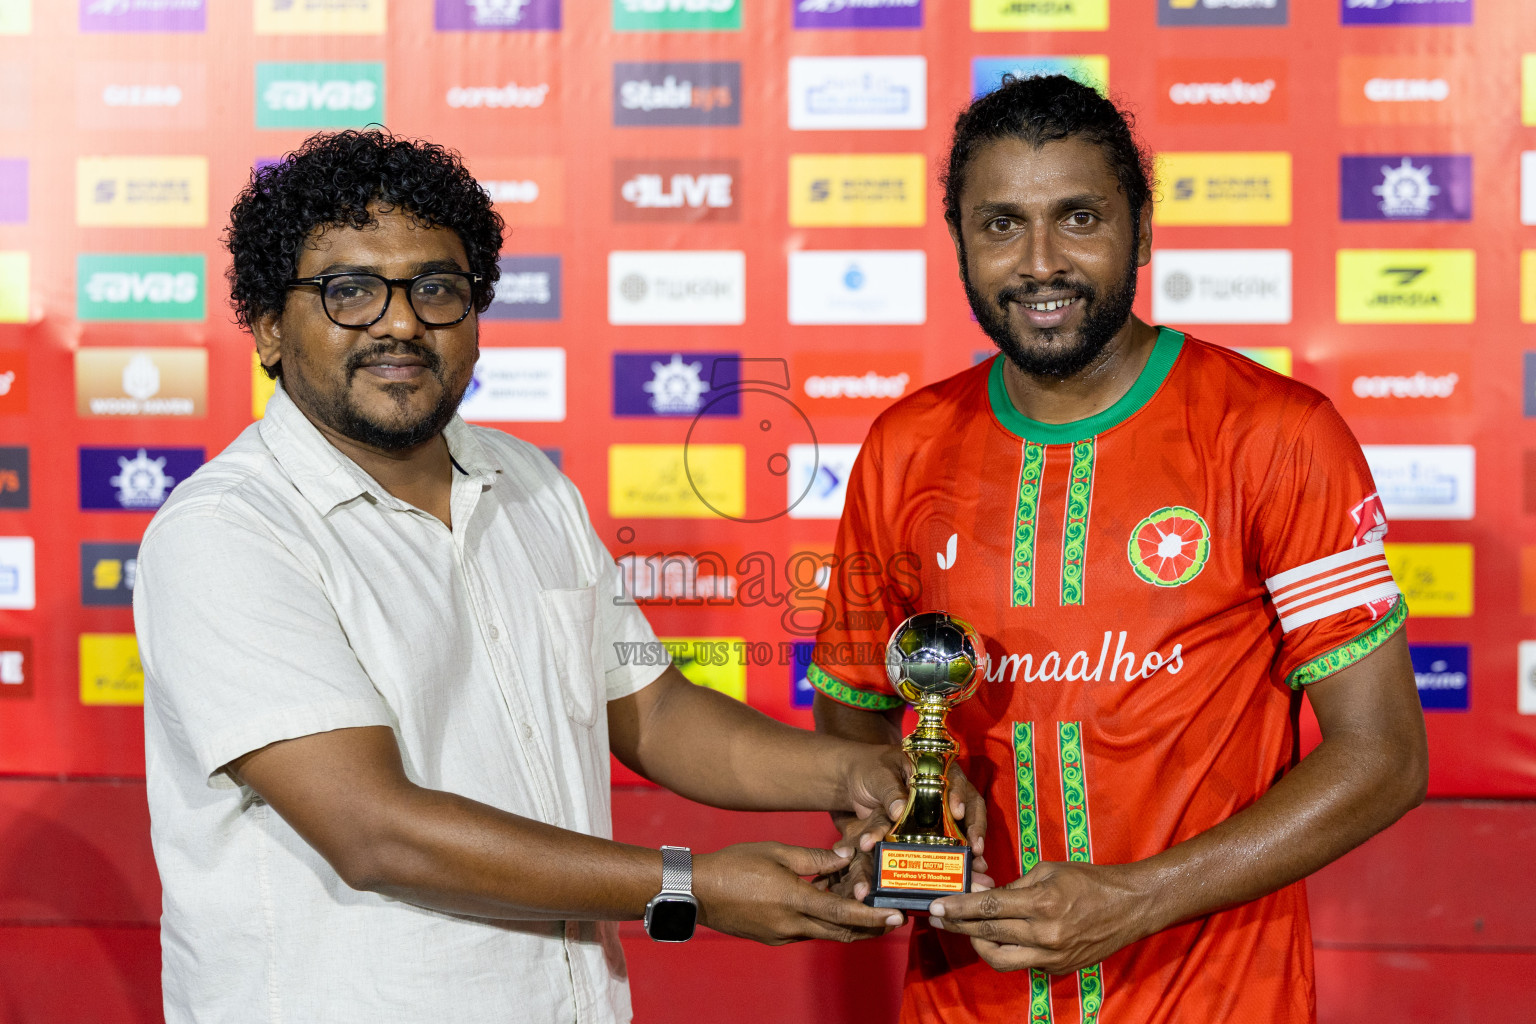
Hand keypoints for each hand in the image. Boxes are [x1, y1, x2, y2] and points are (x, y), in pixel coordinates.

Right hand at [693, 842, 904, 944]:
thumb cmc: (734, 865)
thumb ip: (814, 858)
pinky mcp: (774, 937)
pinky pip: (808, 930)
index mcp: (794, 901)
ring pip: (825, 932)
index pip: (843, 912)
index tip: (896, 916)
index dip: (872, 916)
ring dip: (847, 921)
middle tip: (893, 918)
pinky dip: (824, 919)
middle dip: (870, 927)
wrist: (697, 891)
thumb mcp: (776, 853)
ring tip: (864, 903)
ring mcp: (782, 935)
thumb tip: (845, 858)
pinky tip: (827, 900)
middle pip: (841, 931)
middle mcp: (792, 925)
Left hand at [831, 756, 990, 902]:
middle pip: (968, 806)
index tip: (957, 812)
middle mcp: (944, 789)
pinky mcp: (932, 828)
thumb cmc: (871, 770)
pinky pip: (948, 841)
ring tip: (978, 865)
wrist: (857, 781)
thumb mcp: (878, 776)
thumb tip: (899, 811)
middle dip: (975, 827)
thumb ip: (889, 792)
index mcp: (933, 769)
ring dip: (972, 845)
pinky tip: (967, 869)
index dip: (959, 796)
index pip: (954, 780)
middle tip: (976, 847)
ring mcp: (940, 809)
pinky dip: (957, 855)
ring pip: (964, 826)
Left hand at [928, 861, 1156, 973]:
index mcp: (1042, 904)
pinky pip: (1022, 962)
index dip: (958, 907)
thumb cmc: (1090, 881)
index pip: (988, 908)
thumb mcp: (1049, 871)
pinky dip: (1007, 949)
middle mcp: (1045, 934)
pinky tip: (1001, 936)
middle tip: (937, 917)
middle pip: (987, 934)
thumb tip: (985, 895)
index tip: (935, 905)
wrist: (1130, 907)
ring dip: (978, 944)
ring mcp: (1052, 956)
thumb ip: (1015, 886)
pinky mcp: (1058, 968)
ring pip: (1000, 959)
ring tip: (966, 930)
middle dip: (957, 925)